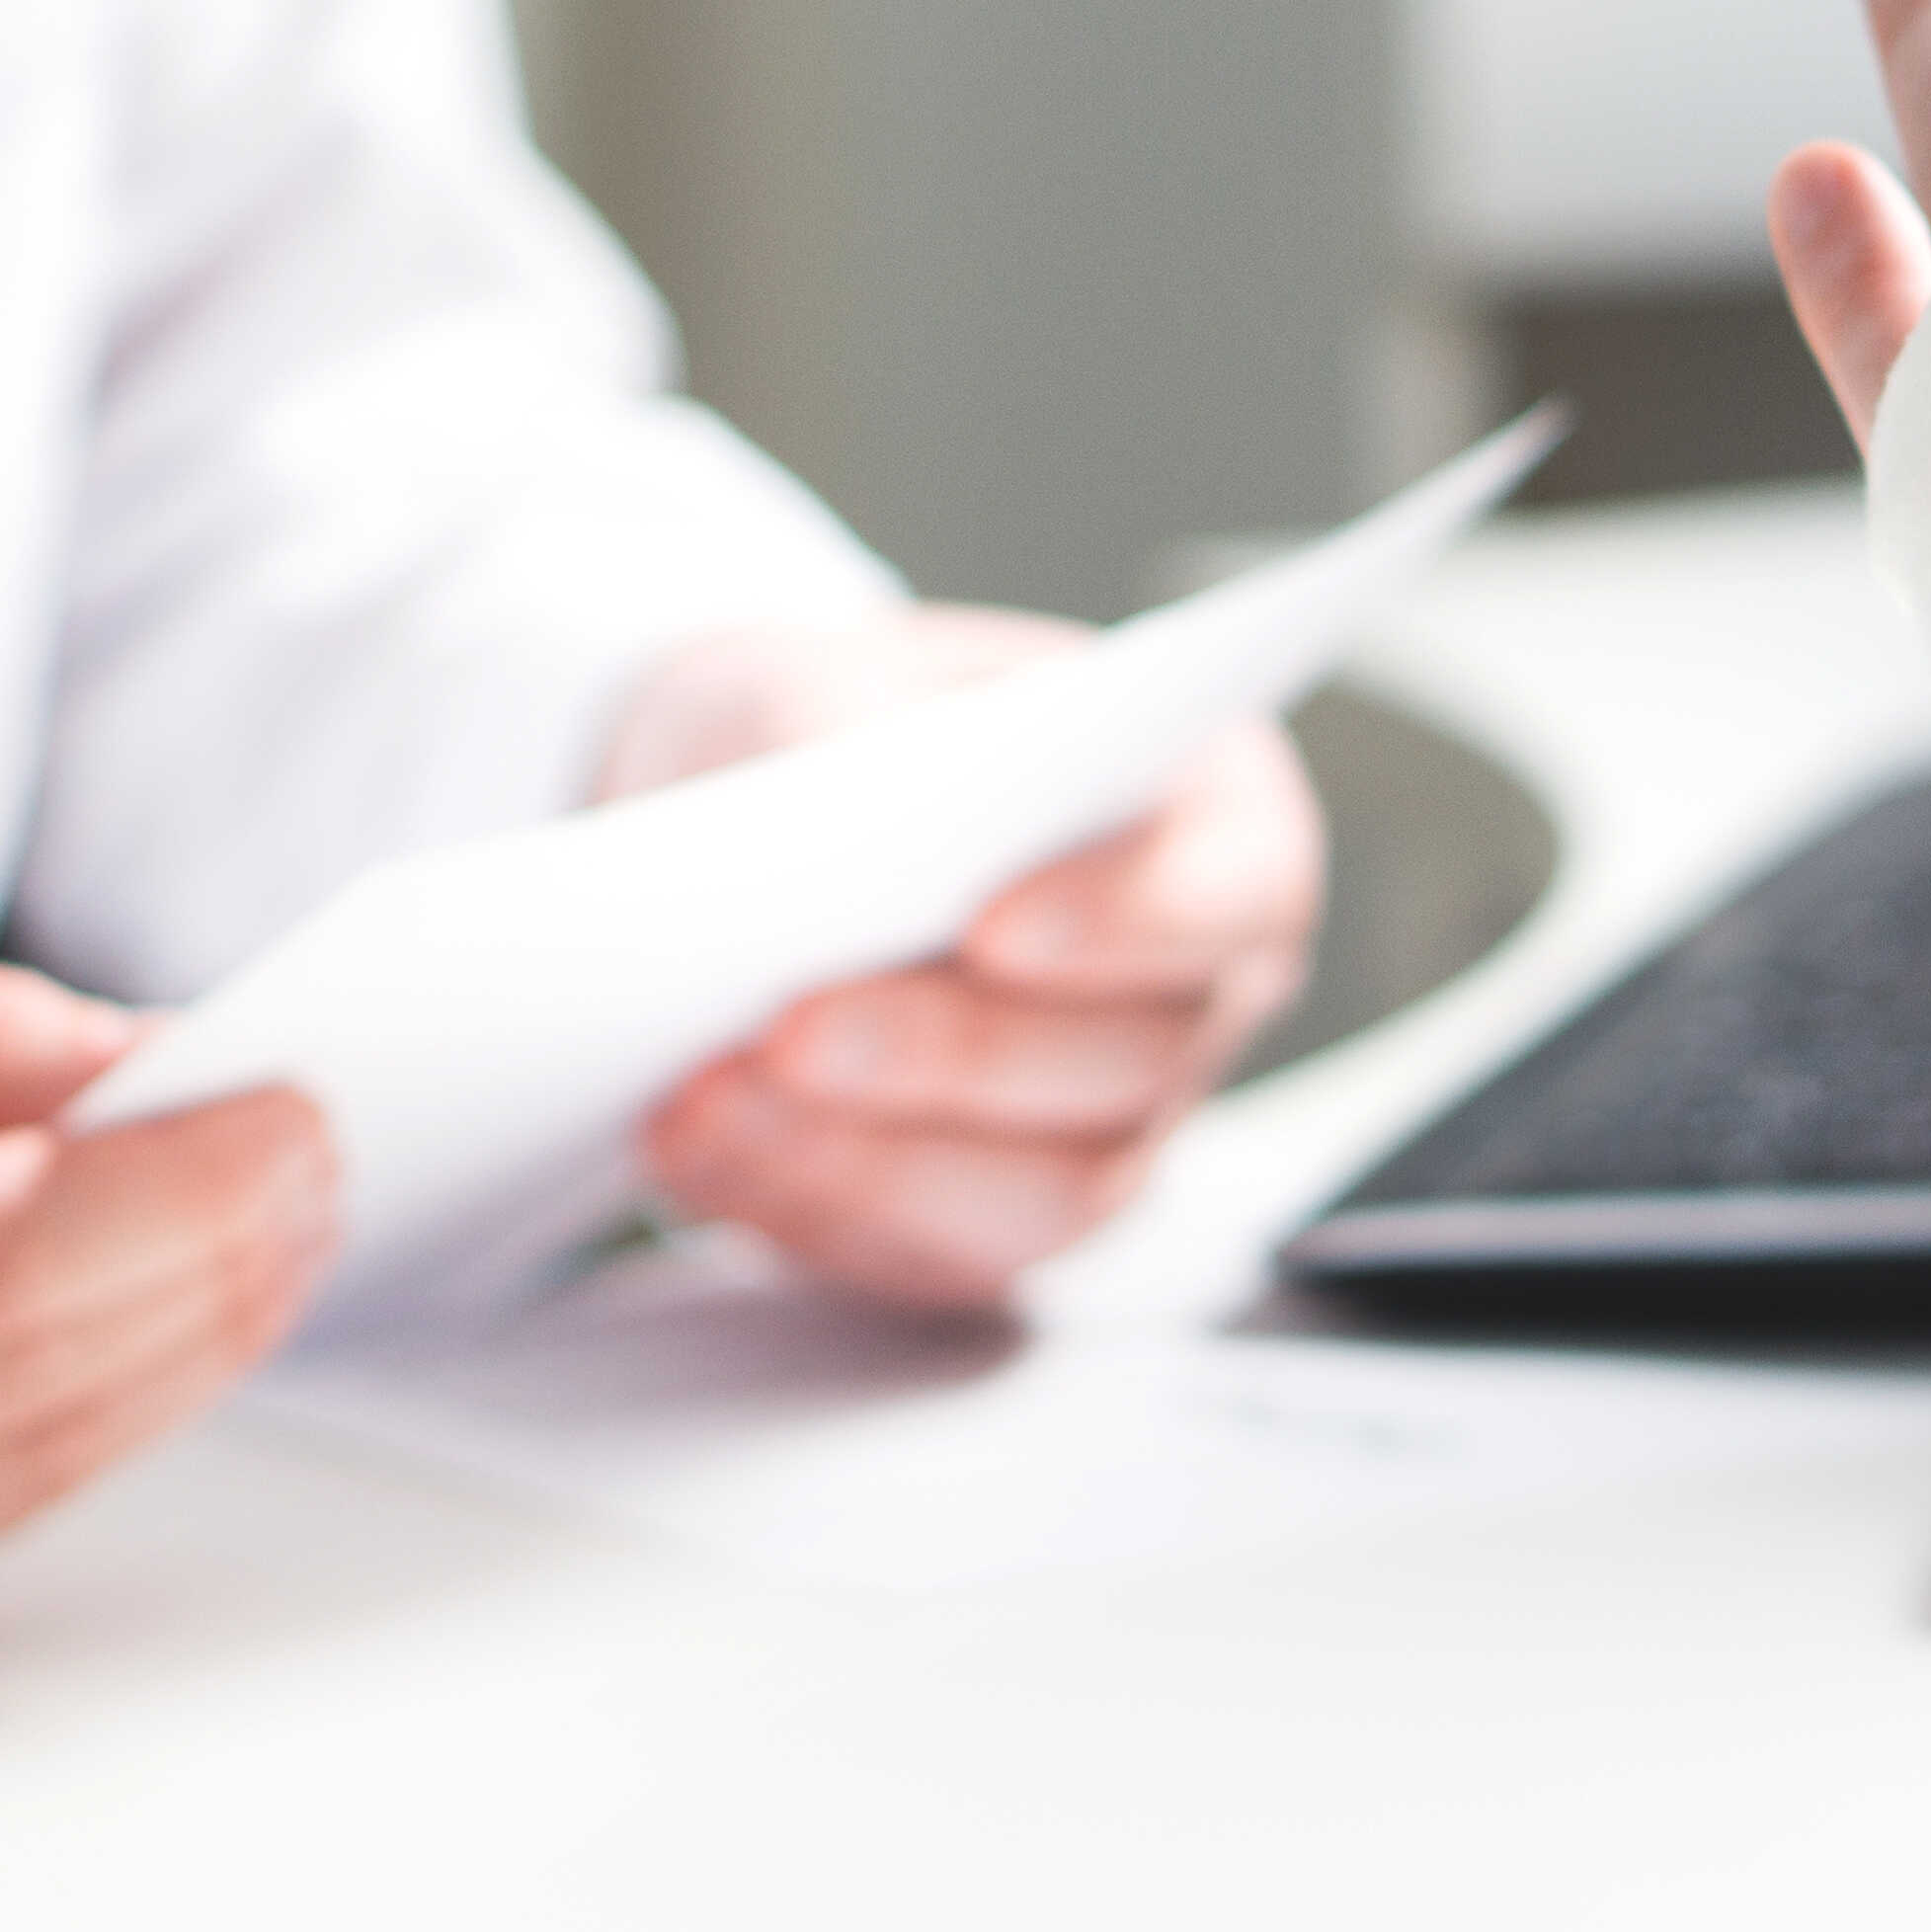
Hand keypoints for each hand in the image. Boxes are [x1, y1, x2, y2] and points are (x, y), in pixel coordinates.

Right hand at [0, 972, 336, 1663]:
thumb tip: (150, 1058)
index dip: (179, 1187)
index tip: (301, 1113)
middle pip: (21, 1370)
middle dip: (215, 1268)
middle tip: (321, 1174)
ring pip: (7, 1477)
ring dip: (177, 1366)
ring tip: (272, 1252)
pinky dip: (65, 1447)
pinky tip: (139, 1357)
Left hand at [602, 609, 1321, 1307]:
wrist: (755, 833)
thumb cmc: (837, 730)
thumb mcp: (835, 677)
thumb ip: (853, 736)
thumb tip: (833, 839)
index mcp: (1215, 828)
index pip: (1230, 893)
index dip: (1130, 921)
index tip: (991, 927)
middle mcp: (1193, 997)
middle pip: (1126, 1061)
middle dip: (952, 1055)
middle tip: (797, 1030)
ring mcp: (1112, 1125)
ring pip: (1041, 1192)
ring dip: (868, 1159)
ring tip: (717, 1098)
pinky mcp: (1004, 1218)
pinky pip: (933, 1254)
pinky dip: (807, 1206)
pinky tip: (699, 1146)